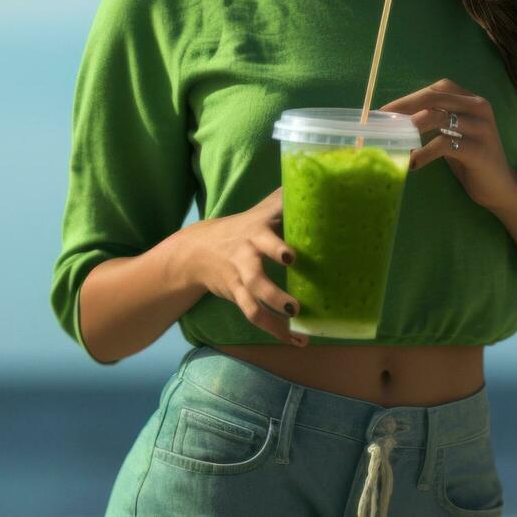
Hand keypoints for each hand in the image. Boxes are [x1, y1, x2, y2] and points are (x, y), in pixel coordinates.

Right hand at [178, 186, 307, 345]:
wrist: (197, 250)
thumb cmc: (243, 226)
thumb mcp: (261, 210)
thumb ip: (287, 198)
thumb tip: (319, 176)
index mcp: (256, 232)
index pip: (266, 236)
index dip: (277, 246)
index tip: (292, 258)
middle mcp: (247, 256)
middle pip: (256, 276)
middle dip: (273, 291)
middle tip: (295, 304)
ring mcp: (241, 279)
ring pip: (253, 301)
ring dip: (275, 314)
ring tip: (297, 321)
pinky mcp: (238, 296)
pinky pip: (255, 316)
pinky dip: (277, 331)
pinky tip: (298, 340)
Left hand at [379, 78, 516, 211]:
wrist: (500, 187)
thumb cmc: (471, 159)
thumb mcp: (454, 133)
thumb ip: (435, 120)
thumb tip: (397, 119)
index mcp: (472, 100)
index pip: (437, 89)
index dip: (409, 98)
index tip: (387, 111)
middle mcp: (479, 108)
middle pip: (435, 98)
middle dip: (405, 108)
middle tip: (384, 122)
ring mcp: (481, 127)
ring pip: (437, 118)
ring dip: (411, 130)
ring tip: (395, 143)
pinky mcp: (478, 150)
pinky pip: (444, 144)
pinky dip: (424, 153)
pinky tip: (413, 163)